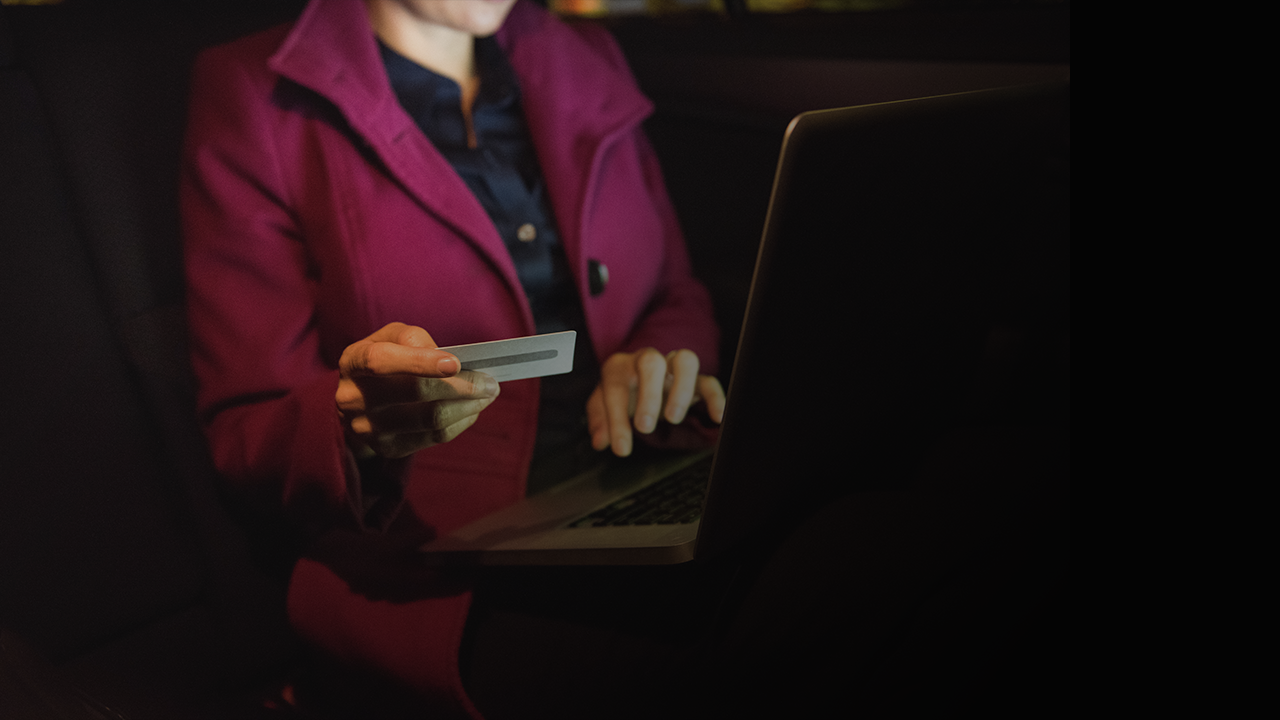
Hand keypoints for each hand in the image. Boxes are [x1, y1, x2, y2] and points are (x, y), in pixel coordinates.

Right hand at [336, 323, 498, 458]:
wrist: (359, 401)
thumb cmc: (385, 360)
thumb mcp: (390, 338)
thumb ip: (414, 339)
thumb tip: (448, 359)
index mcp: (353, 362)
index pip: (381, 361)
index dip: (419, 362)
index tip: (455, 363)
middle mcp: (354, 398)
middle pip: (415, 393)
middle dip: (461, 386)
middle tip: (490, 382)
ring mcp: (368, 428)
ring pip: (430, 419)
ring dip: (468, 406)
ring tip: (487, 394)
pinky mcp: (387, 448)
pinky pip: (434, 437)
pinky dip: (460, 422)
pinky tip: (472, 410)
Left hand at [587, 348, 725, 456]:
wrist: (641, 380)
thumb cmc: (623, 392)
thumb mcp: (603, 406)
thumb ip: (599, 421)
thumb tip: (600, 440)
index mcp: (620, 366)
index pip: (616, 386)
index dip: (617, 419)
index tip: (622, 448)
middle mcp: (648, 360)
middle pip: (651, 362)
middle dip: (648, 395)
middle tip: (645, 427)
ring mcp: (673, 367)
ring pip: (685, 360)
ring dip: (681, 390)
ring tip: (673, 418)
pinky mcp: (695, 379)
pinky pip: (709, 381)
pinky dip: (715, 397)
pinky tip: (717, 417)